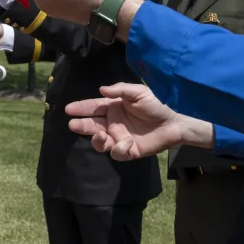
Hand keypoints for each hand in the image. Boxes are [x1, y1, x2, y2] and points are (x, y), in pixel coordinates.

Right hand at [66, 83, 211, 159]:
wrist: (174, 121)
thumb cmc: (156, 104)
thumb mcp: (139, 92)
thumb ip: (121, 91)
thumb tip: (101, 90)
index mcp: (113, 108)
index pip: (93, 108)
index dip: (81, 108)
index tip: (68, 109)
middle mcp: (113, 124)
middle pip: (92, 126)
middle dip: (81, 125)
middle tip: (72, 124)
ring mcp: (119, 138)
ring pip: (100, 142)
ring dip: (96, 140)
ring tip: (99, 135)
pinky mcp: (129, 151)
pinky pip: (118, 152)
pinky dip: (119, 149)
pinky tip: (126, 142)